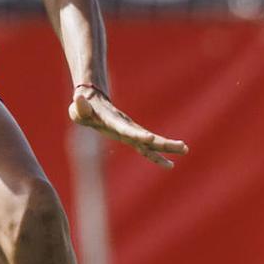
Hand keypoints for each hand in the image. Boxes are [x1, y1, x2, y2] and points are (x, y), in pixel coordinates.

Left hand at [68, 86, 188, 167]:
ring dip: (167, 147)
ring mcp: (130, 131)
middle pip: (146, 136)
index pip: (126, 129)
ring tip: (185, 149)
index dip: (136, 134)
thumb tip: (78, 98)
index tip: (150, 138)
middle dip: (163, 143)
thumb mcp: (78, 107)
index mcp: (112, 121)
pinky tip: (170, 164)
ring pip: (151, 141)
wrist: (92, 100)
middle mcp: (125, 126)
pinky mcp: (131, 136)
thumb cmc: (83, 107)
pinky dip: (157, 156)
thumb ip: (79, 106)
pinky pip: (146, 148)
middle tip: (182, 146)